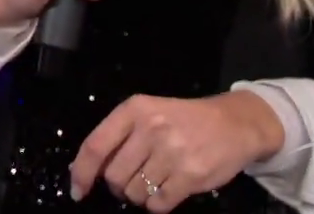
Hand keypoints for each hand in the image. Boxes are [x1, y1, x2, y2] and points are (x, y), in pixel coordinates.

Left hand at [70, 92, 285, 210]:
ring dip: (139, 196)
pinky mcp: (191, 175)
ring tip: (154, 183)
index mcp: (134, 110)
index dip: (81, 174)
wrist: (235, 123)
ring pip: (135, 193)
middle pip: (114, 176)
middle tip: (131, 182)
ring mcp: (172, 152)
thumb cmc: (184, 120)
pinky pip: (158, 204)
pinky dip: (157, 205)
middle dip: (118, 187)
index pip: (95, 146)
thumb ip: (117, 137)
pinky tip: (167, 191)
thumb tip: (82, 170)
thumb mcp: (148, 114)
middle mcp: (151, 128)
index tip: (78, 192)